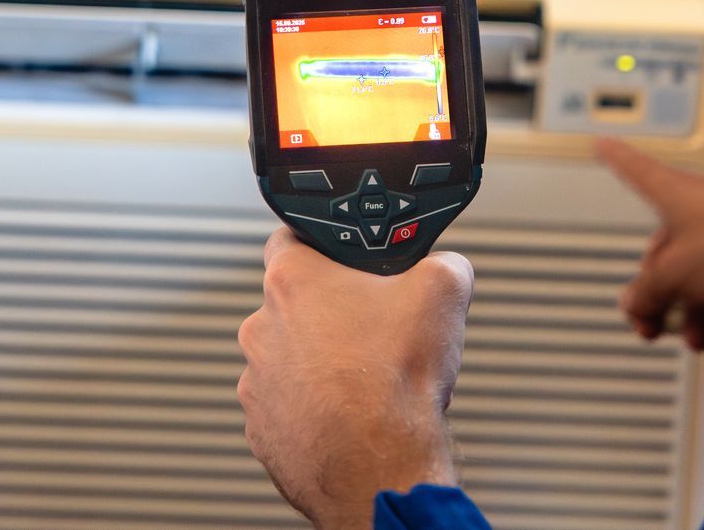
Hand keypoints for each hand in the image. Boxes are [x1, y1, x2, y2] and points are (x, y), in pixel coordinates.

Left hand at [238, 227, 474, 529]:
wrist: (380, 466)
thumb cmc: (396, 383)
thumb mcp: (444, 292)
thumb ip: (444, 262)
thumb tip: (447, 265)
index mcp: (293, 280)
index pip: (292, 236)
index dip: (324, 244)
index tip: (346, 260)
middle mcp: (261, 327)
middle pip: (295, 303)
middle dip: (331, 311)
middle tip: (371, 326)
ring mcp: (256, 382)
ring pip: (290, 357)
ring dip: (320, 363)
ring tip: (365, 378)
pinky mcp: (261, 428)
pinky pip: (287, 406)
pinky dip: (314, 408)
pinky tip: (349, 413)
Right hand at [596, 137, 703, 350]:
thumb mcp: (672, 275)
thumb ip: (645, 292)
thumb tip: (635, 304)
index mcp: (675, 195)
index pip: (636, 170)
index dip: (616, 158)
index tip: (603, 144)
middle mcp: (702, 208)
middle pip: (665, 248)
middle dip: (659, 293)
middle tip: (652, 323)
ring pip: (698, 273)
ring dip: (692, 312)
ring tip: (696, 337)